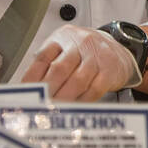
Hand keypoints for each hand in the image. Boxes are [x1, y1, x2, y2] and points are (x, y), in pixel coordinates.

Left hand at [20, 26, 136, 100]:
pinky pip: (94, 89)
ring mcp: (97, 56)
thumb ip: (48, 64)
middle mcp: (80, 43)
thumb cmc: (88, 52)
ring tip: (54, 109)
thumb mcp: (66, 49)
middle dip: (47, 90)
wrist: (120, 49)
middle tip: (39, 104)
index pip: (43, 57)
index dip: (32, 77)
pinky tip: (75, 107)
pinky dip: (82, 101)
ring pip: (77, 81)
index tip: (26, 93)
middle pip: (59, 69)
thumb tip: (29, 88)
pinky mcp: (110, 70)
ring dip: (64, 98)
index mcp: (63, 37)